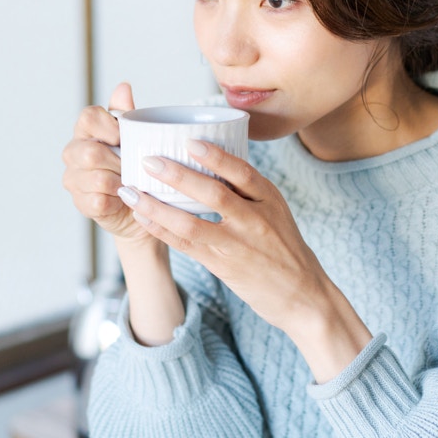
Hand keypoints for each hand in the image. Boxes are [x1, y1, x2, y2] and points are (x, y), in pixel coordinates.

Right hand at [62, 83, 152, 243]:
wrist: (139, 203)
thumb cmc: (134, 164)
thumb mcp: (134, 136)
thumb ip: (126, 113)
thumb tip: (124, 86)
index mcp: (85, 130)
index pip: (88, 117)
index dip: (109, 128)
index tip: (123, 139)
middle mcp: (73, 152)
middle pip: (91, 153)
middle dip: (119, 162)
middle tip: (134, 167)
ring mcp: (73, 179)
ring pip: (98, 179)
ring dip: (121, 183)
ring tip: (130, 183)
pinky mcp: (80, 203)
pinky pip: (99, 201)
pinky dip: (117, 201)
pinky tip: (122, 199)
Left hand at [117, 142, 372, 378]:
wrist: (305, 296)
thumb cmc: (285, 250)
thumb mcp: (276, 212)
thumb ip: (248, 192)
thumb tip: (209, 165)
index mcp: (270, 198)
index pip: (242, 171)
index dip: (215, 155)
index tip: (190, 141)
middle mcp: (255, 219)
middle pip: (213, 193)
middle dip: (177, 175)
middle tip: (149, 161)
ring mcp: (239, 245)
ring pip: (192, 222)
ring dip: (157, 206)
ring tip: (132, 191)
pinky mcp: (224, 266)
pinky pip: (187, 245)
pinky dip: (162, 230)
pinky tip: (143, 218)